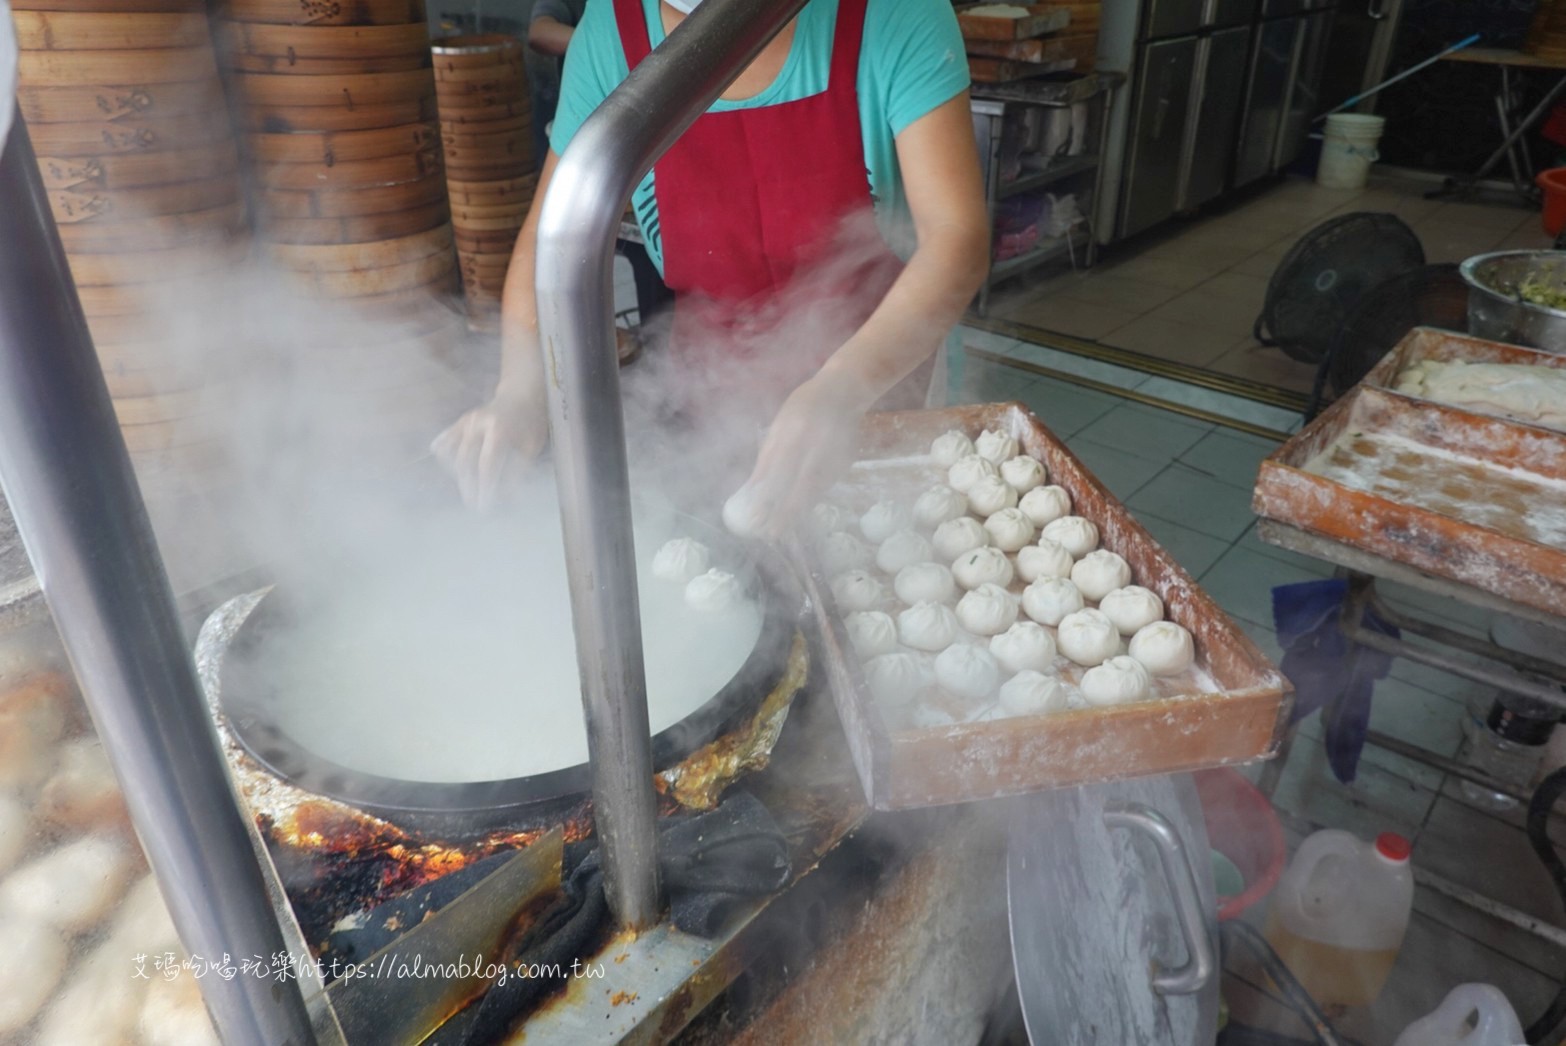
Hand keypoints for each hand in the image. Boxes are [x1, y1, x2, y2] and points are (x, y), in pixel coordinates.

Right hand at [430, 388, 548, 509]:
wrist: (521, 394)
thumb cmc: (530, 423)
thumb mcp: (531, 447)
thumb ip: (518, 470)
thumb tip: (505, 497)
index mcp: (498, 430)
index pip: (487, 465)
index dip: (484, 488)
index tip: (484, 507)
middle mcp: (478, 424)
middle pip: (467, 462)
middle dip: (469, 486)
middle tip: (473, 505)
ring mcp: (467, 421)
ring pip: (454, 454)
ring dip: (459, 476)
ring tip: (467, 493)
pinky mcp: (461, 421)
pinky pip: (447, 439)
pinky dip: (444, 452)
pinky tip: (440, 461)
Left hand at [726, 372, 872, 539]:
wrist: (844, 391)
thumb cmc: (804, 406)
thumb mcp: (780, 425)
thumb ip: (768, 456)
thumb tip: (753, 490)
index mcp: (795, 431)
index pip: (778, 472)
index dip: (767, 496)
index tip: (754, 517)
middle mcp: (816, 444)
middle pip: (799, 486)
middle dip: (783, 512)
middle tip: (769, 533)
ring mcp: (834, 453)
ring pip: (813, 490)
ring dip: (796, 511)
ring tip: (780, 530)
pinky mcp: (845, 461)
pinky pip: (824, 486)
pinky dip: (810, 501)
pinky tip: (798, 514)